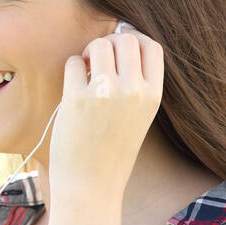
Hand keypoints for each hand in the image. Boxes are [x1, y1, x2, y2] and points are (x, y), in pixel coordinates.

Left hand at [47, 25, 163, 198]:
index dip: (134, 39)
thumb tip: (122, 38)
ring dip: (90, 52)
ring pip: (100, 44)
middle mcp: (133, 91)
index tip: (119, 50)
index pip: (152, 46)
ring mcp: (106, 93)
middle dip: (109, 43)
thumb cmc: (111, 151)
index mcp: (153, 96)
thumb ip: (135, 83)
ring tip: (86, 70)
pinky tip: (73, 87)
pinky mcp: (78, 99)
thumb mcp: (138, 116)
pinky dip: (72, 68)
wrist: (91, 187)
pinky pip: (74, 63)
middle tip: (98, 62)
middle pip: (126, 38)